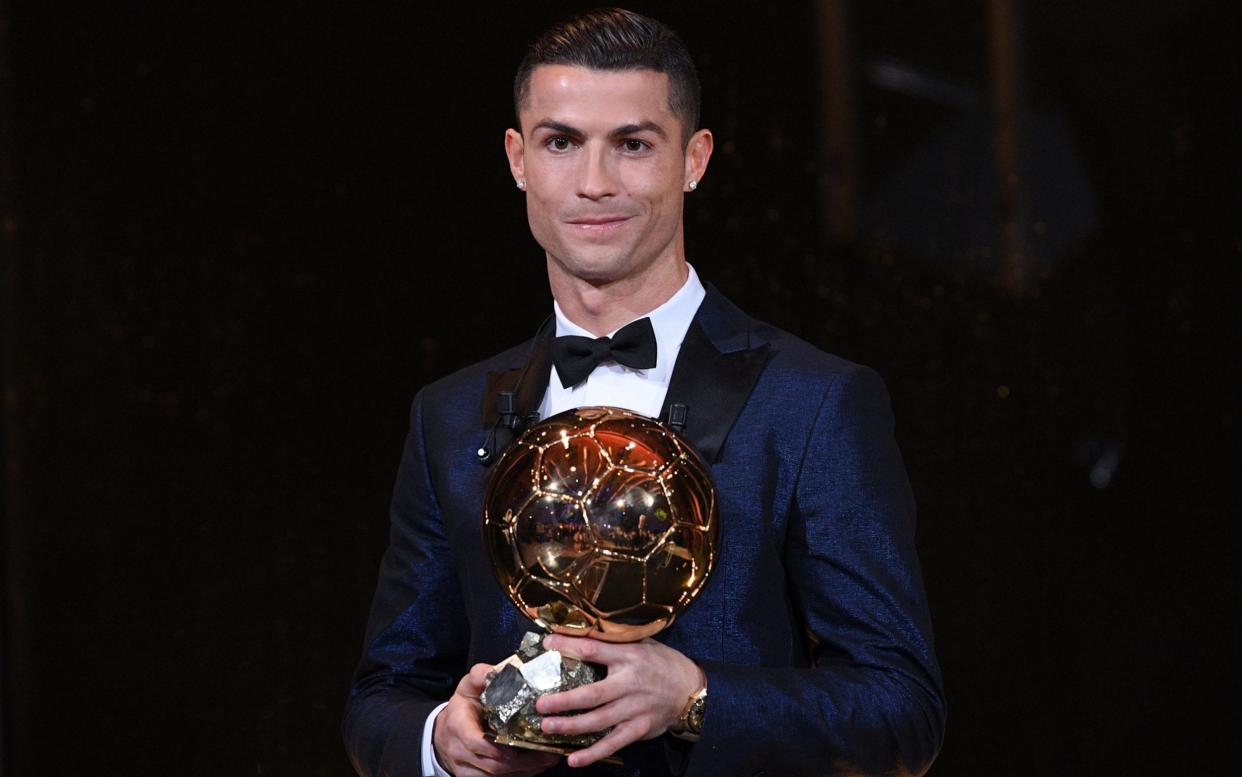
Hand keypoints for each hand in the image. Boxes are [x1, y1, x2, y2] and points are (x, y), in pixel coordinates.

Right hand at [433, 663, 559, 776]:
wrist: (444, 732)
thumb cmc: (462, 707)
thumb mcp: (468, 687)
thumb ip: (481, 675)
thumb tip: (497, 670)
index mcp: (458, 725)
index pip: (476, 742)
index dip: (500, 746)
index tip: (523, 741)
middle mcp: (459, 750)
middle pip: (493, 763)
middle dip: (523, 761)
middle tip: (549, 752)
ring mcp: (465, 767)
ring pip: (497, 775)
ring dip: (525, 770)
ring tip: (548, 759)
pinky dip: (518, 775)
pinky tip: (536, 767)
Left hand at [535, 635, 704, 767]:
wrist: (692, 690)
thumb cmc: (662, 663)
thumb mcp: (642, 644)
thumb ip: (615, 642)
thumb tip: (583, 632)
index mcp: (629, 656)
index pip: (594, 649)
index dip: (570, 645)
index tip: (546, 643)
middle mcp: (630, 683)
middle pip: (592, 694)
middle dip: (564, 700)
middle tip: (540, 704)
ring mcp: (635, 708)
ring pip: (599, 720)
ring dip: (571, 726)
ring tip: (547, 727)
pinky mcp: (639, 728)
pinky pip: (613, 743)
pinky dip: (593, 753)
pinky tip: (573, 759)